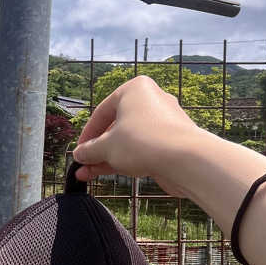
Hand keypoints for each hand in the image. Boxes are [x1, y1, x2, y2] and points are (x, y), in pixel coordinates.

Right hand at [73, 76, 203, 196]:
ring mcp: (164, 121)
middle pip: (116, 126)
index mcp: (134, 89)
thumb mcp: (106, 147)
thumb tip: (79, 155)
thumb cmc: (143, 142)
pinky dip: (127, 159)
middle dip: (97, 149)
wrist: (187, 159)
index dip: (86, 135)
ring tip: (89, 175)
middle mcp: (151, 100)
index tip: (78, 152)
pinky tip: (112, 173)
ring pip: (129, 139)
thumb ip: (89, 150)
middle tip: (83, 165)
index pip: (102, 112)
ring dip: (108, 157)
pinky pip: (143, 147)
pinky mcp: (172, 140)